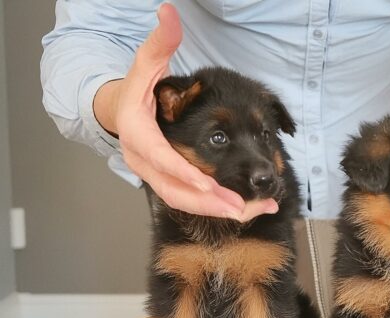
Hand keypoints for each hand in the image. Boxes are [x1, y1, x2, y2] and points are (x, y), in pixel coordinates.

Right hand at [93, 4, 277, 220]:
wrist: (120, 111)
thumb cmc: (137, 88)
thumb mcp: (146, 63)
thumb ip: (160, 42)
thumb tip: (169, 13)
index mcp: (137, 134)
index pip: (161, 159)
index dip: (184, 173)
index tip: (208, 184)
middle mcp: (143, 161)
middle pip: (174, 191)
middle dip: (207, 202)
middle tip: (240, 208)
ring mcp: (154, 176)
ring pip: (184, 202)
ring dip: (217, 209)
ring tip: (253, 211)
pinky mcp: (168, 183)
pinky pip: (191, 201)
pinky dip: (217, 207)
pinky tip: (247, 208)